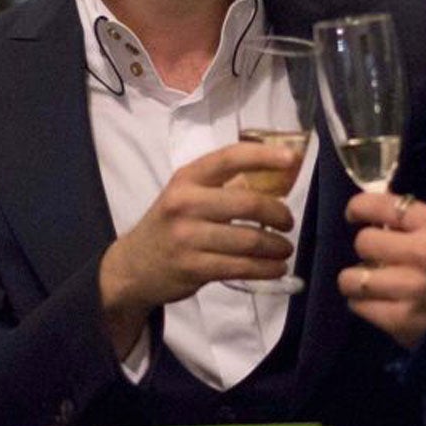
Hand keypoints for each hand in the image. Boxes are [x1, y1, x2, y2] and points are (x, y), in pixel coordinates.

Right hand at [98, 139, 299, 353]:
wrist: (134, 265)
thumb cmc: (171, 224)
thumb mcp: (188, 195)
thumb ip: (226, 186)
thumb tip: (279, 177)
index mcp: (187, 178)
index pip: (230, 158)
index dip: (264, 156)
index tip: (292, 159)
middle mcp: (185, 203)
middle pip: (248, 203)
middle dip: (279, 214)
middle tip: (288, 222)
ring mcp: (187, 237)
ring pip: (249, 240)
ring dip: (277, 246)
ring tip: (285, 249)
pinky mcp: (193, 267)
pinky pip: (241, 267)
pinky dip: (266, 268)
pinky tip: (276, 267)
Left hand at [338, 191, 425, 349]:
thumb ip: (421, 224)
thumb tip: (378, 216)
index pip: (382, 206)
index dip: (359, 209)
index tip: (355, 215)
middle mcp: (425, 254)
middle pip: (363, 242)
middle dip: (368, 250)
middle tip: (379, 260)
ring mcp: (412, 290)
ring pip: (352, 278)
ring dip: (359, 281)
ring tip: (374, 285)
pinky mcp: (402, 321)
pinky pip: (359, 306)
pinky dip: (365, 305)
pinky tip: (381, 304)